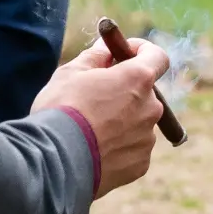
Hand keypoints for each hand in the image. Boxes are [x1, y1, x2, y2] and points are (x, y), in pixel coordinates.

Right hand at [34, 35, 170, 197]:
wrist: (54, 161)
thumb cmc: (61, 110)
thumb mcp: (71, 72)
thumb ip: (96, 57)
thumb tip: (107, 48)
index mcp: (138, 79)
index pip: (157, 56)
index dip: (141, 51)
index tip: (123, 53)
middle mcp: (151, 107)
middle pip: (145, 92)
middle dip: (124, 91)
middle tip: (96, 97)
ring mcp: (147, 138)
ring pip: (138, 123)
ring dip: (121, 121)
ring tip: (89, 130)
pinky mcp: (140, 164)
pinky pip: (132, 149)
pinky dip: (118, 147)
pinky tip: (93, 150)